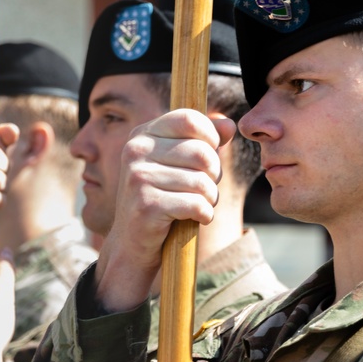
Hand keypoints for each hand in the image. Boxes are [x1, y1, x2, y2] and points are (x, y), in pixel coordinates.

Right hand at [95, 109, 236, 310]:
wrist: (132, 243)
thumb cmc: (161, 199)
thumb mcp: (178, 165)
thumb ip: (204, 142)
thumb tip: (230, 125)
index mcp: (142, 135)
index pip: (190, 119)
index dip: (210, 137)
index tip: (208, 158)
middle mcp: (136, 151)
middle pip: (202, 152)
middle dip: (213, 175)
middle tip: (205, 188)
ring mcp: (138, 178)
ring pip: (202, 181)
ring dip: (210, 198)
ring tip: (199, 205)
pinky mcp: (146, 205)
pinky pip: (196, 204)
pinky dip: (205, 214)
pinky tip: (196, 218)